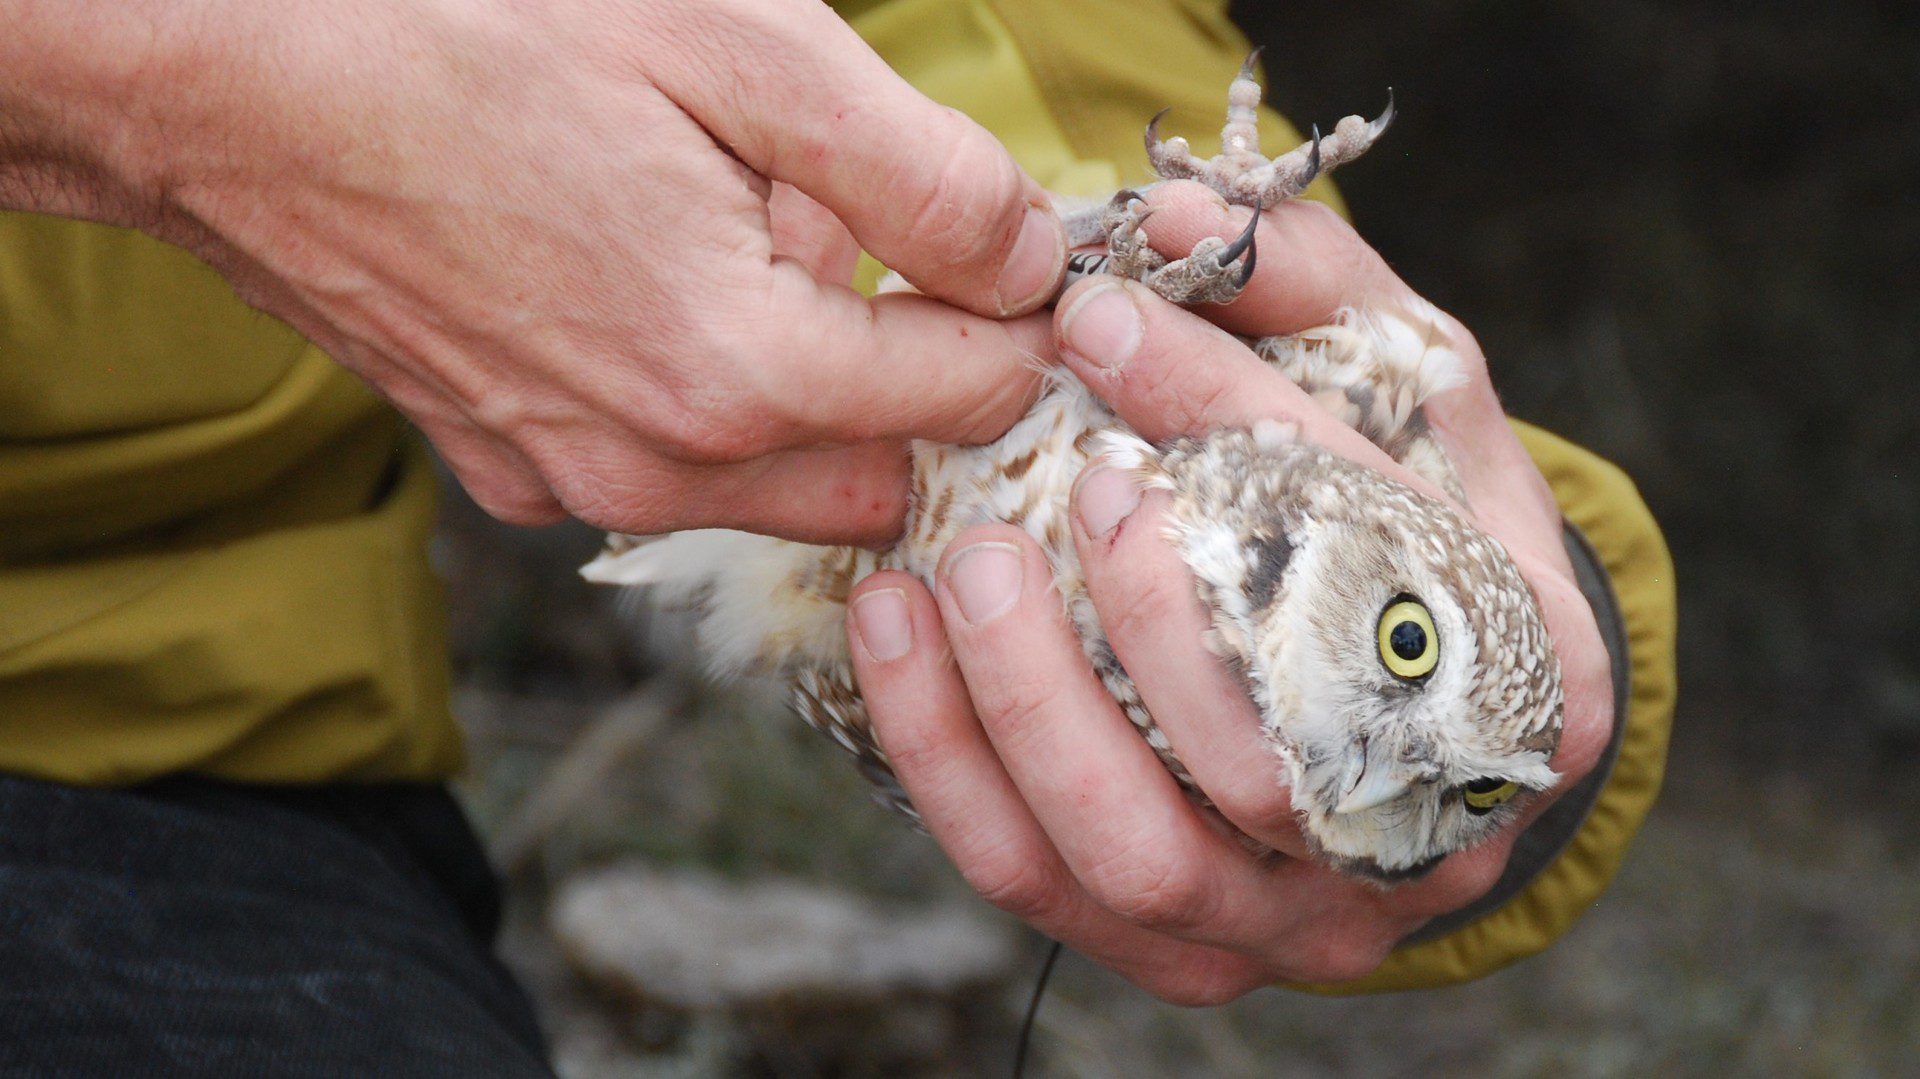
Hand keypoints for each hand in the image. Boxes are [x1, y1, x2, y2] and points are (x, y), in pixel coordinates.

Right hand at [0, 0, 1064, 543]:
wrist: (238, 76)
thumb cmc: (480, 28)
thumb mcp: (744, 47)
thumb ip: (922, 176)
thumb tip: (1032, 264)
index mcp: (740, 370)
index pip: (973, 395)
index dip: (1021, 320)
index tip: (1014, 256)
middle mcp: (663, 467)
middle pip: (890, 474)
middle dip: (922, 380)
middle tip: (882, 248)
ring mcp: (578, 482)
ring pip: (782, 488)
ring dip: (817, 399)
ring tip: (756, 248)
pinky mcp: (514, 472)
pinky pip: (673, 476)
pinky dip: (712, 410)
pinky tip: (659, 289)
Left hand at [842, 182, 1612, 1001]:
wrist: (1398, 708)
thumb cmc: (1401, 525)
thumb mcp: (1403, 395)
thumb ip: (1320, 301)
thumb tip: (1179, 214)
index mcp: (1525, 681)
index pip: (1385, 563)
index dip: (1242, 430)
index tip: (1107, 321)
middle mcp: (1420, 830)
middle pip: (1269, 760)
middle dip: (1146, 617)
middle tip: (1058, 483)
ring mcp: (1291, 913)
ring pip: (1137, 852)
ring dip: (1022, 705)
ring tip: (948, 566)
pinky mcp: (1174, 947)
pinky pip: (1034, 881)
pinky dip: (946, 762)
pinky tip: (893, 632)